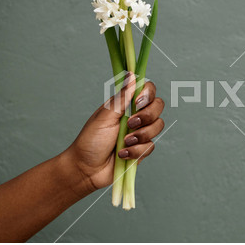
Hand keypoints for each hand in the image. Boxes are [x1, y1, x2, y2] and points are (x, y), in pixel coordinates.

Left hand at [67, 73, 164, 190]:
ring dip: (140, 135)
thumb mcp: (105, 116)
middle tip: (130, 123)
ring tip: (124, 142)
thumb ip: (122, 97)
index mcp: (126, 104)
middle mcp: (135, 116)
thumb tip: (131, 74)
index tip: (137, 102)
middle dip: (147, 116)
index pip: (148, 90)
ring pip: (158, 126)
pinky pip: (151, 146)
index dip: (148, 94)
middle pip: (158, 106)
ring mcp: (140, 133)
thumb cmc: (90, 141)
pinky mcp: (142, 149)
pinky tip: (122, 154)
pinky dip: (136, 151)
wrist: (86, 169)